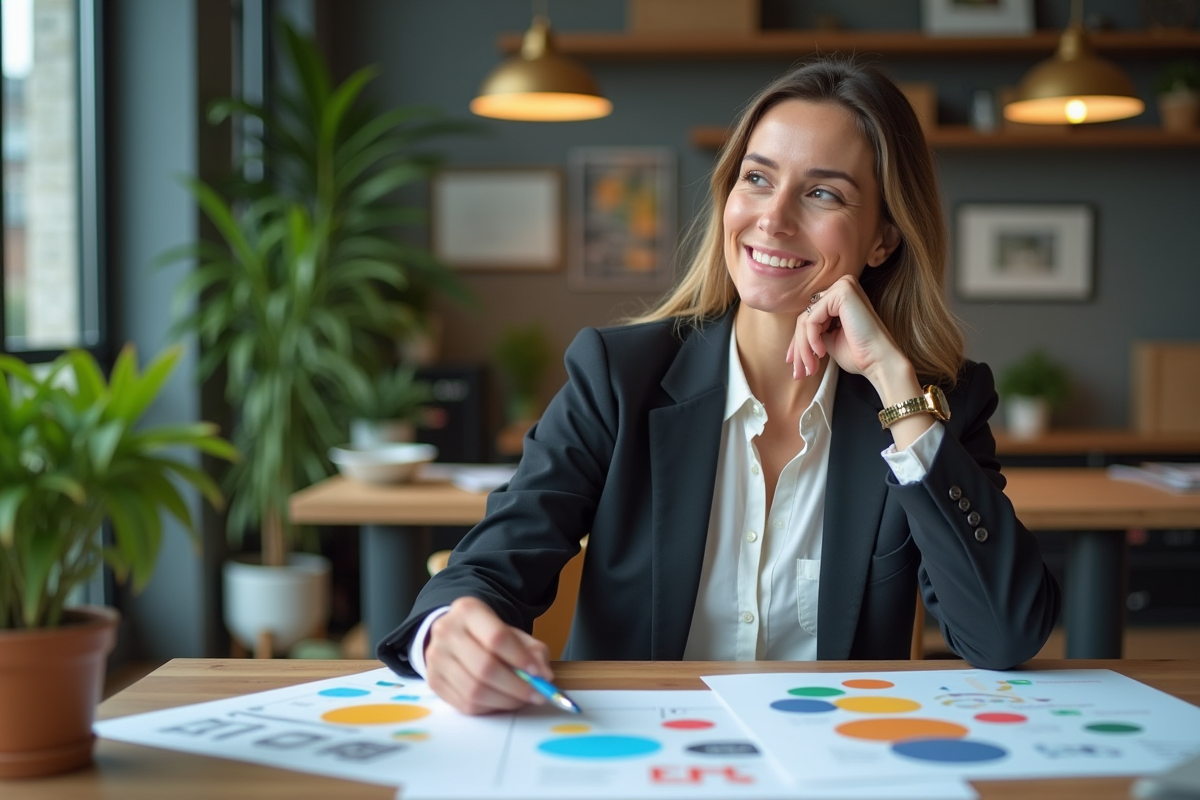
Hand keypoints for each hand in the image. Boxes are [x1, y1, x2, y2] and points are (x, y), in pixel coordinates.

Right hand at [423, 596, 553, 714]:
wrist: (452, 633)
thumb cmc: (486, 633)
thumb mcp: (510, 631)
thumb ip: (532, 649)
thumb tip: (545, 676)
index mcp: (468, 611)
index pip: (497, 638)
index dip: (520, 659)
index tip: (540, 673)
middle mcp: (446, 632)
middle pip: (485, 667)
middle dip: (517, 686)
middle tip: (538, 695)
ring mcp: (436, 658)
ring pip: (474, 690)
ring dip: (505, 701)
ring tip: (522, 700)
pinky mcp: (433, 681)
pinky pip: (465, 704)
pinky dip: (490, 708)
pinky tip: (503, 702)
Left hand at [787, 275, 903, 380]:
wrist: (880, 361)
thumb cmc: (859, 354)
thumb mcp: (829, 340)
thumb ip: (814, 332)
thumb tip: (793, 339)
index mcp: (840, 296)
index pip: (810, 316)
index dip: (798, 341)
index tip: (793, 363)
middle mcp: (842, 286)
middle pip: (805, 317)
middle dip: (799, 347)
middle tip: (798, 373)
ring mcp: (843, 286)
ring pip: (806, 319)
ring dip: (803, 347)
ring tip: (810, 368)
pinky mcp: (842, 292)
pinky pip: (812, 319)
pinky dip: (811, 339)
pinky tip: (821, 352)